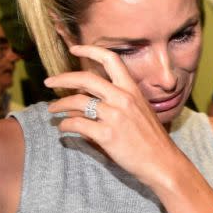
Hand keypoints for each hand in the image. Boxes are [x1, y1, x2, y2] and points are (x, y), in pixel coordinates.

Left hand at [43, 45, 185, 190]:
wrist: (163, 162)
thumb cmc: (152, 140)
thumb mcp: (140, 113)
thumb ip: (117, 102)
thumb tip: (87, 99)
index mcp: (132, 90)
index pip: (111, 59)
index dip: (90, 50)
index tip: (75, 49)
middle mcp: (123, 98)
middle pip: (85, 78)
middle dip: (62, 78)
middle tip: (49, 82)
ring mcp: (114, 116)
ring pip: (77, 101)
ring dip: (59, 105)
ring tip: (52, 110)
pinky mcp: (106, 134)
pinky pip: (76, 124)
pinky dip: (65, 125)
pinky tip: (64, 128)